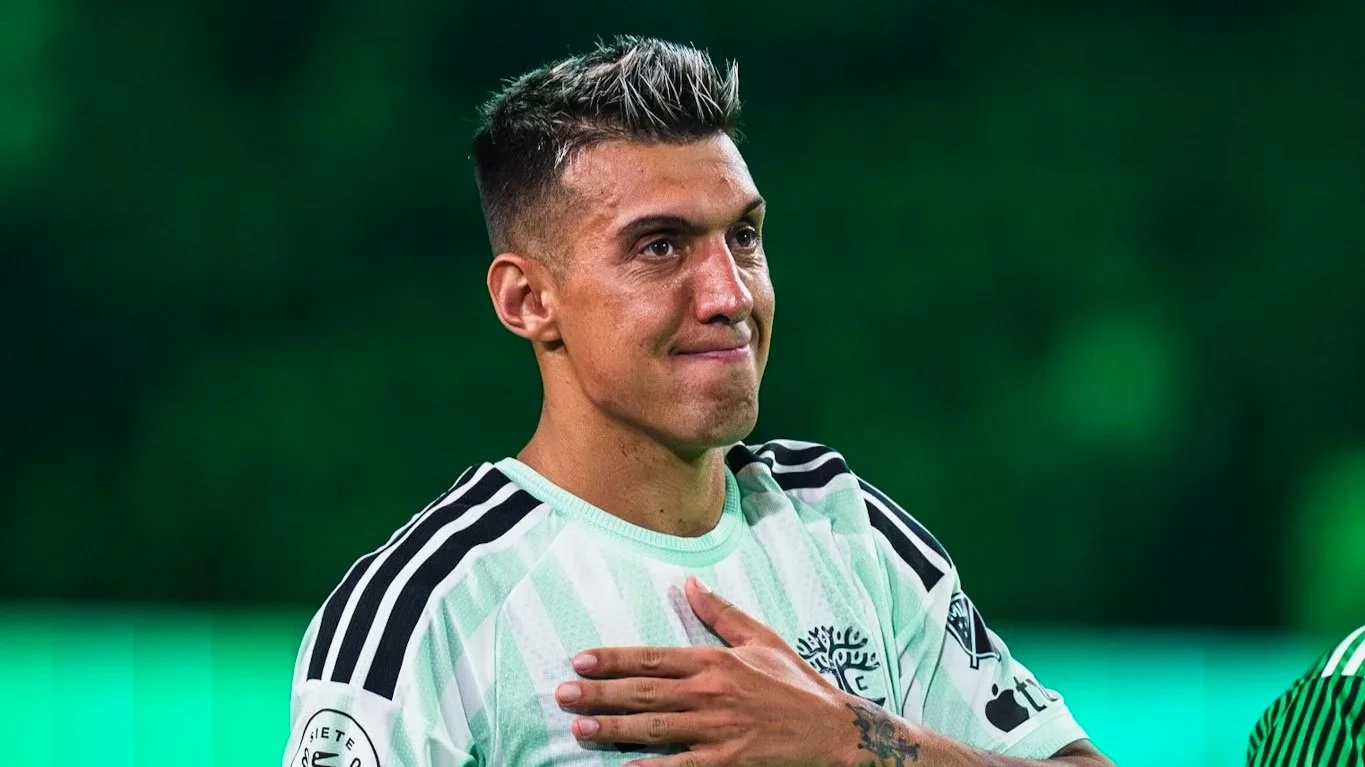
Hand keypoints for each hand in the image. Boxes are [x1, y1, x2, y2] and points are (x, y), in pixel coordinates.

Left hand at [556, 576, 871, 766]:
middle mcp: (712, 694)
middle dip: (600, 693)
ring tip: (580, 728)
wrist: (836, 733)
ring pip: (656, 729)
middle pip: (645, 693)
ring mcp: (719, 732)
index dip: (615, 659)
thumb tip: (688, 584)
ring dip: (615, 729)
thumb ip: (722, 614)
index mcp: (716, 662)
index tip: (580, 659)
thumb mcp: (763, 640)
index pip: (654, 658)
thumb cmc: (797, 687)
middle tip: (563, 694)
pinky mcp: (729, 764)